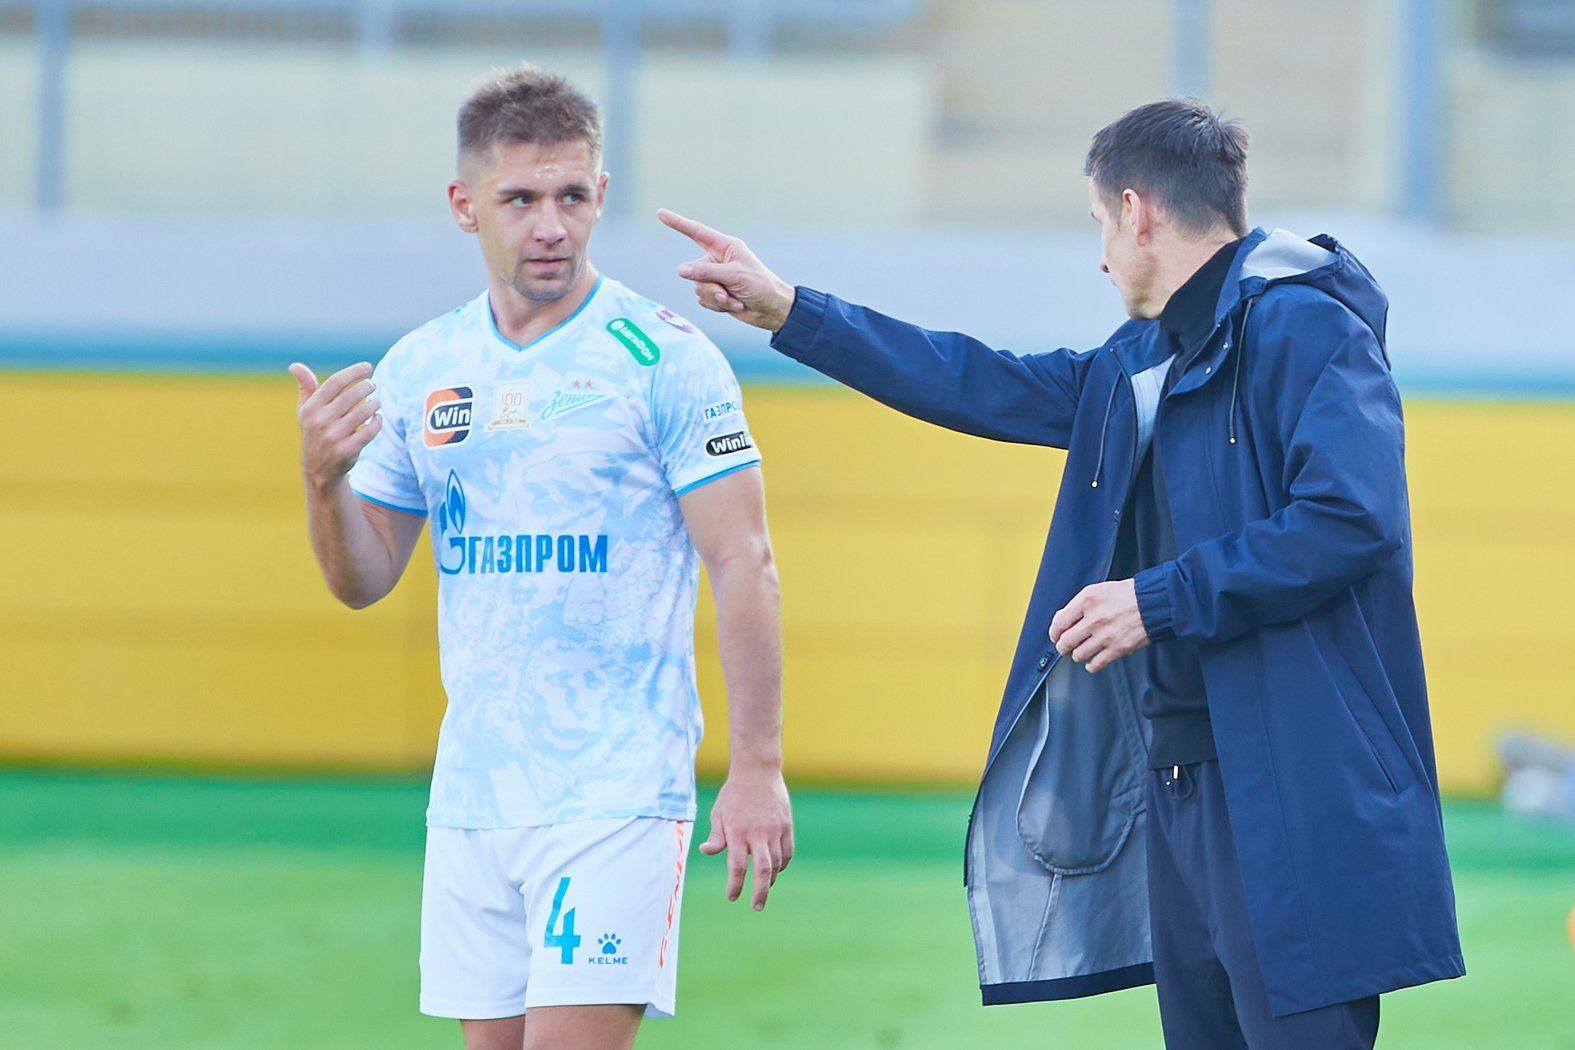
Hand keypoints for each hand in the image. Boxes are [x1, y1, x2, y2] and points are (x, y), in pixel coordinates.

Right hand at [289, 361, 382, 487]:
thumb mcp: (305, 411)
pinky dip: (377, 422)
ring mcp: (333, 437)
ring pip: (363, 412)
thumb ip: (305, 388)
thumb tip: (295, 366)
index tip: (367, 367)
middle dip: (367, 386)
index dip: (353, 372)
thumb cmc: (314, 432)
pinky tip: (377, 418)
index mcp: (311, 408)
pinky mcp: (346, 451)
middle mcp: (320, 421)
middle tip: (373, 384)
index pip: (335, 382)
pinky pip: (369, 431)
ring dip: (374, 404)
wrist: (317, 469)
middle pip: (352, 395)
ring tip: (376, 402)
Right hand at [657, 208, 795, 331]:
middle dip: (711, 286)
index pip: (697, 233)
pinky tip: (734, 306)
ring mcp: (715, 278)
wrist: (771, 310)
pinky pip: (703, 300)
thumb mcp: (734, 276)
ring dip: (716, 298)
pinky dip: (718, 306)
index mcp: (725, 247)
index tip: (660, 213)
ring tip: (734, 300)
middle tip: (729, 293)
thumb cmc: (760, 286)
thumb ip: (707, 272)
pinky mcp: (715, 294)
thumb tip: (681, 270)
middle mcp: (717, 260)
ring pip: (698, 288)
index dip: (678, 223)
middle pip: (694, 271)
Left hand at [699, 766, 793, 910]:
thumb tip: (707, 852)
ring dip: (771, 879)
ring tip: (764, 887)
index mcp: (738, 832)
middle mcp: (758, 833)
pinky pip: (787, 852)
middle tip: (757, 907)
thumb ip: (717, 836)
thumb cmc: (734, 794)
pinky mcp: (786, 825)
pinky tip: (776, 869)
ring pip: (777, 863)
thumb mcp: (719, 813)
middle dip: (761, 892)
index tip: (732, 896)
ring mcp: (775, 830)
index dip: (735, 885)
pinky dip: (782, 864)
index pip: (738, 867)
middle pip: (763, 871)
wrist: (757, 771)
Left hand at [1049, 579, 1149, 672]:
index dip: (1054, 632)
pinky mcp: (1118, 648)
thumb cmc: (1129, 595)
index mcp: (1087, 600)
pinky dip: (1091, 665)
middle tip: (1065, 647)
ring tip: (1082, 651)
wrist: (1155, 602)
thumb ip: (1079, 604)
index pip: (1059, 622)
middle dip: (1063, 647)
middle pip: (1066, 641)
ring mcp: (1105, 635)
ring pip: (1079, 655)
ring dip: (1078, 655)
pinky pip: (1095, 664)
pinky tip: (1093, 661)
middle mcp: (1094, 618)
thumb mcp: (1099, 590)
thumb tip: (1061, 618)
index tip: (1056, 636)